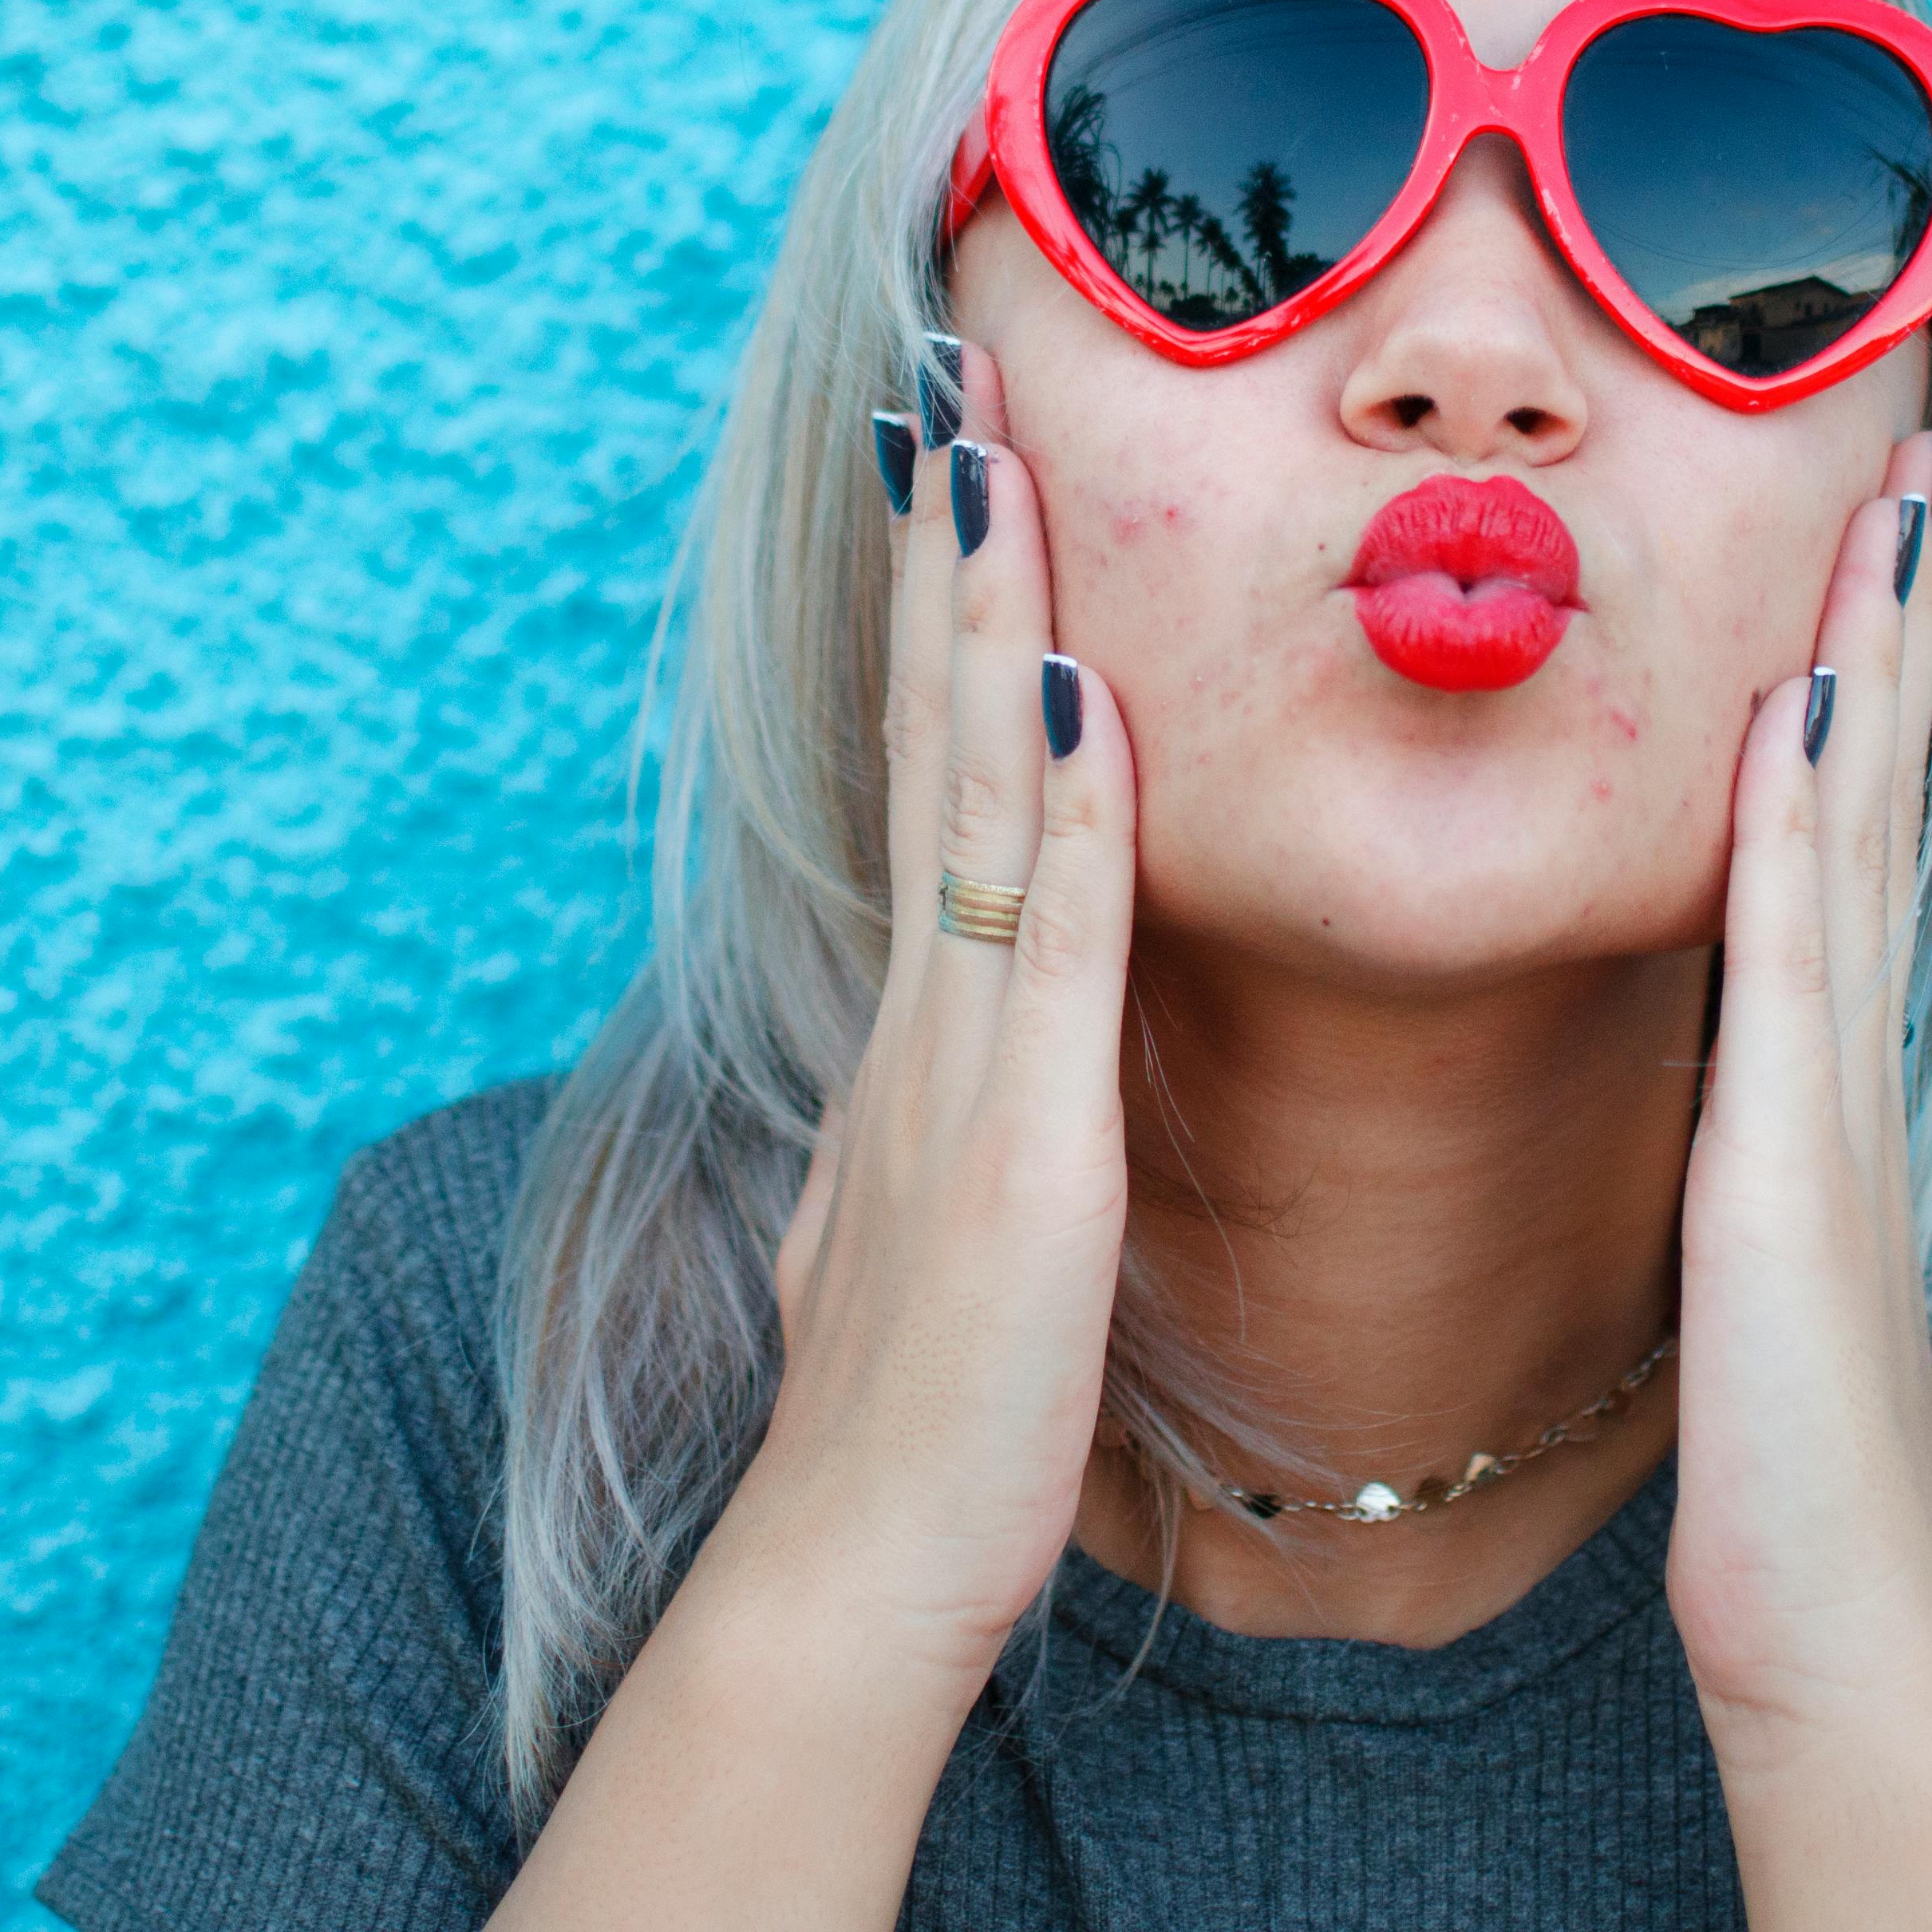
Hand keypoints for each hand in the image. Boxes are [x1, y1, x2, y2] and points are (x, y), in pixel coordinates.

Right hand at [734, 338, 1141, 1683]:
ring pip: (980, 790)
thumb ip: (957, 1096)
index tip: (958, 461)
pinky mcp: (1022, 1142)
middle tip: (949, 372)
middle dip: (951, 545)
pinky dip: (1057, 809)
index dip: (948, 607)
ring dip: (984, 614)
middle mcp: (935, 1005)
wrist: (863, 1558)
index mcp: (934, 1018)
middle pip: (939, 727)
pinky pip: (1048, 943)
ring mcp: (968, 1060)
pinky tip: (1068, 690)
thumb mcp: (936, 1208)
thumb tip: (956, 1030)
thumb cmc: (924, 1404)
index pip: (941, 763)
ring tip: (985, 452)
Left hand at [1668, 425, 1931, 1931]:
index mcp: (1814, 1083)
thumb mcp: (1747, 1267)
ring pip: (1847, 837)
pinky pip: (1794, 959)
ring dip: (1867, 664)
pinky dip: (1802, 823)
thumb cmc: (1778, 1482)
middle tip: (1905, 454)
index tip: (1859, 537)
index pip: (1830, 836)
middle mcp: (1842, 1064)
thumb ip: (1747, 1146)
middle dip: (1888, 621)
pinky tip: (1797, 708)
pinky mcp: (1789, 1169)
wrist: (1844, 1643)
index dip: (1854, 681)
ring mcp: (1831, 1105)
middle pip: (1864, 795)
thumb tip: (1736, 1057)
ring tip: (1883, 506)